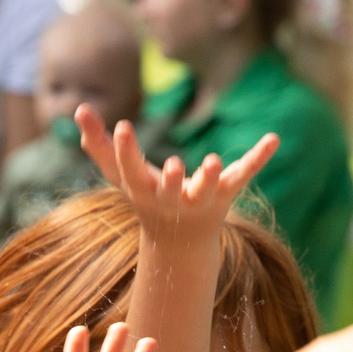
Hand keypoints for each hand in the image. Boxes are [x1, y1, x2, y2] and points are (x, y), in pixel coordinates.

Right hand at [75, 109, 275, 247]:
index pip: (130, 171)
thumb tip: (79, 110)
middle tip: (175, 165)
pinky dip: (258, 157)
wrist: (180, 241)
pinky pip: (244, 174)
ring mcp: (201, 199)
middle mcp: (171, 200)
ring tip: (214, 161)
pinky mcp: (226, 193)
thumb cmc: (146, 198)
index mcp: (143, 192)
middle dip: (172, 181)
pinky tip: (273, 138)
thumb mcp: (120, 175)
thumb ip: (99, 145)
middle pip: (169, 191)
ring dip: (210, 178)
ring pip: (206, 191)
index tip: (123, 127)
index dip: (125, 151)